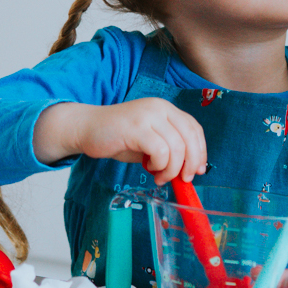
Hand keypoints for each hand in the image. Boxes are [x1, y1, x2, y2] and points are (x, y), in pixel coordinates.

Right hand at [33, 98, 206, 184]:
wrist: (87, 128)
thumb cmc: (119, 137)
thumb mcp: (150, 140)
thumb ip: (169, 148)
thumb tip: (189, 169)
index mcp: (165, 109)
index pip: (194, 128)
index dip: (200, 151)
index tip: (198, 170)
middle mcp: (159, 108)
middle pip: (190, 137)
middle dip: (191, 163)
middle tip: (183, 179)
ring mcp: (147, 116)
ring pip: (176, 147)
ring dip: (171, 169)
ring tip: (159, 176)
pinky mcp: (135, 127)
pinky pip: (160, 151)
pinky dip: (159, 165)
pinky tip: (148, 169)